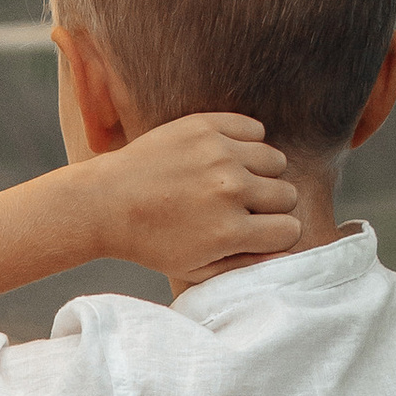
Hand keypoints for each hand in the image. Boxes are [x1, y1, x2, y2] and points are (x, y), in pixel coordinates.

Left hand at [69, 111, 306, 285]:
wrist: (105, 203)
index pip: (289, 230)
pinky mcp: (206, 127)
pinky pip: (255, 130)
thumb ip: (244, 265)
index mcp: (229, 231)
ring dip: (260, 173)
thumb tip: (285, 255)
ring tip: (233, 181)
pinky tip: (225, 157)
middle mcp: (230, 190)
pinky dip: (246, 143)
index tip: (257, 232)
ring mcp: (219, 154)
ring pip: (275, 161)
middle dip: (270, 205)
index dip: (275, 234)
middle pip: (287, 194)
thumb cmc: (150, 241)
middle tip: (243, 207)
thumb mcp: (195, 269)